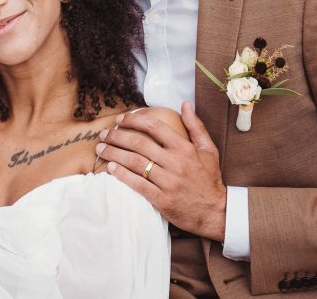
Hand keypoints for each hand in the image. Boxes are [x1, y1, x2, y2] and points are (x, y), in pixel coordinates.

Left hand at [96, 101, 226, 240]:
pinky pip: (137, 184)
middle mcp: (175, 163)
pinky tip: (110, 168)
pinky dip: (121, 175)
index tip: (121, 119)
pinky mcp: (162, 199)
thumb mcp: (208, 149)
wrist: (215, 212)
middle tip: (104, 133)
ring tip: (101, 148)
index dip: (135, 120)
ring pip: (135, 162)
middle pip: (139, 143)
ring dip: (114, 153)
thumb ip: (196, 126)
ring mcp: (168, 181)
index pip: (154, 127)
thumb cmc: (209, 179)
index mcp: (184, 148)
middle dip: (117, 136)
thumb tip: (185, 104)